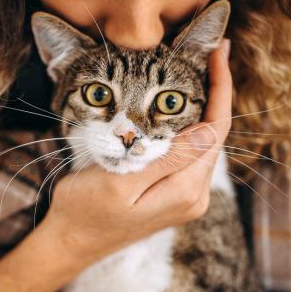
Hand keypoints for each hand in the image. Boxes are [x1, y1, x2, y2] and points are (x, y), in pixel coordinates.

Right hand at [38, 42, 232, 267]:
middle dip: (215, 91)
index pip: (216, 129)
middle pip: (215, 133)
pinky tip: (178, 105)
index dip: (221, 87)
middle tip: (211, 50)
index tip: (218, 51)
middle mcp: (194, 195)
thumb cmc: (84, 210)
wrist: (70, 241)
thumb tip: (208, 129)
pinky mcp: (174, 194)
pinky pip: (189, 151)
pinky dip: (187, 123)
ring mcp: (185, 196)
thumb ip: (167, 159)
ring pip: (203, 140)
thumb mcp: (120, 181)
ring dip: (202, 105)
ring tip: (198, 68)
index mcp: (185, 190)